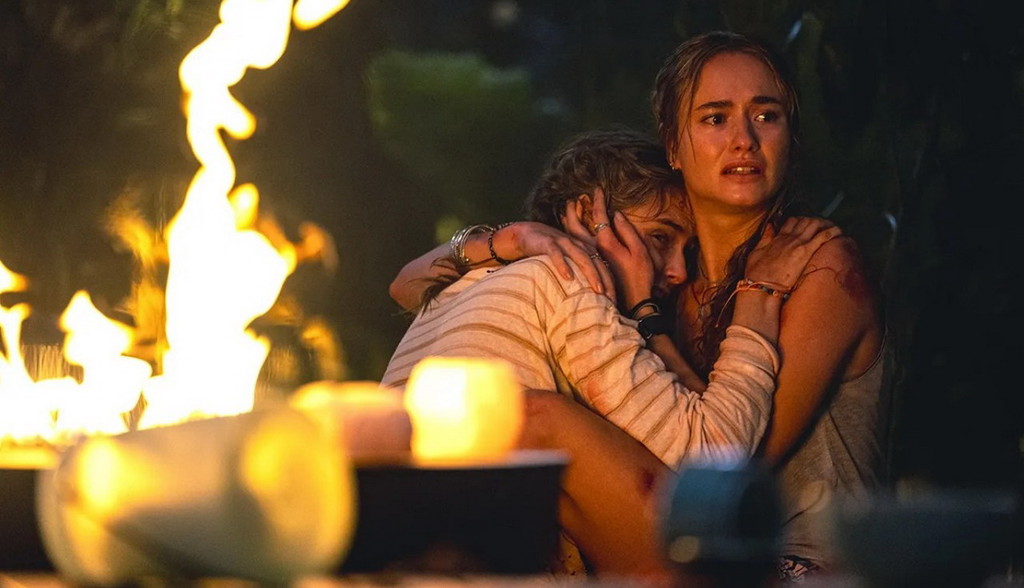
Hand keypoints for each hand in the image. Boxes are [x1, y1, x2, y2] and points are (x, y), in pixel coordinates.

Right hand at [498, 221, 615, 299]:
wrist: (527, 233)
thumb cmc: (550, 251)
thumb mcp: (568, 259)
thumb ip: (579, 271)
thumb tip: (590, 295)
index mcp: (585, 249)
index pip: (602, 266)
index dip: (610, 282)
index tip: (615, 301)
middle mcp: (578, 245)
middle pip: (597, 263)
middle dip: (606, 281)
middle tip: (611, 299)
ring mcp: (564, 243)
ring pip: (582, 258)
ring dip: (591, 274)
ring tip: (598, 290)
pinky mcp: (548, 243)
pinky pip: (557, 254)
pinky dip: (563, 265)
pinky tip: (568, 277)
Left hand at [569, 187, 656, 309]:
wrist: (632, 303)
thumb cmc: (640, 277)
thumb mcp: (640, 252)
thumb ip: (628, 232)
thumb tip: (616, 215)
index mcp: (606, 243)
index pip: (598, 216)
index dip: (598, 201)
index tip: (597, 189)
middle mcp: (594, 249)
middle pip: (576, 226)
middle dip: (573, 211)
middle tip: (571, 199)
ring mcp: (590, 258)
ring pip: (572, 236)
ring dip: (569, 222)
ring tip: (566, 212)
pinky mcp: (590, 266)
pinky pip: (574, 246)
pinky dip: (570, 235)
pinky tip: (569, 233)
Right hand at [745, 217, 842, 288]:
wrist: (761, 285)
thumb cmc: (756, 273)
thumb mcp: (756, 252)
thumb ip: (765, 238)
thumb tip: (769, 226)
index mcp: (778, 238)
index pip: (793, 221)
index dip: (802, 220)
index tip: (807, 225)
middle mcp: (789, 237)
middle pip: (806, 220)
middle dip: (817, 222)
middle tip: (824, 228)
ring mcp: (798, 243)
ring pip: (815, 224)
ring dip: (826, 225)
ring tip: (833, 230)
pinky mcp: (805, 252)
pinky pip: (823, 236)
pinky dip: (833, 232)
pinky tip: (839, 232)